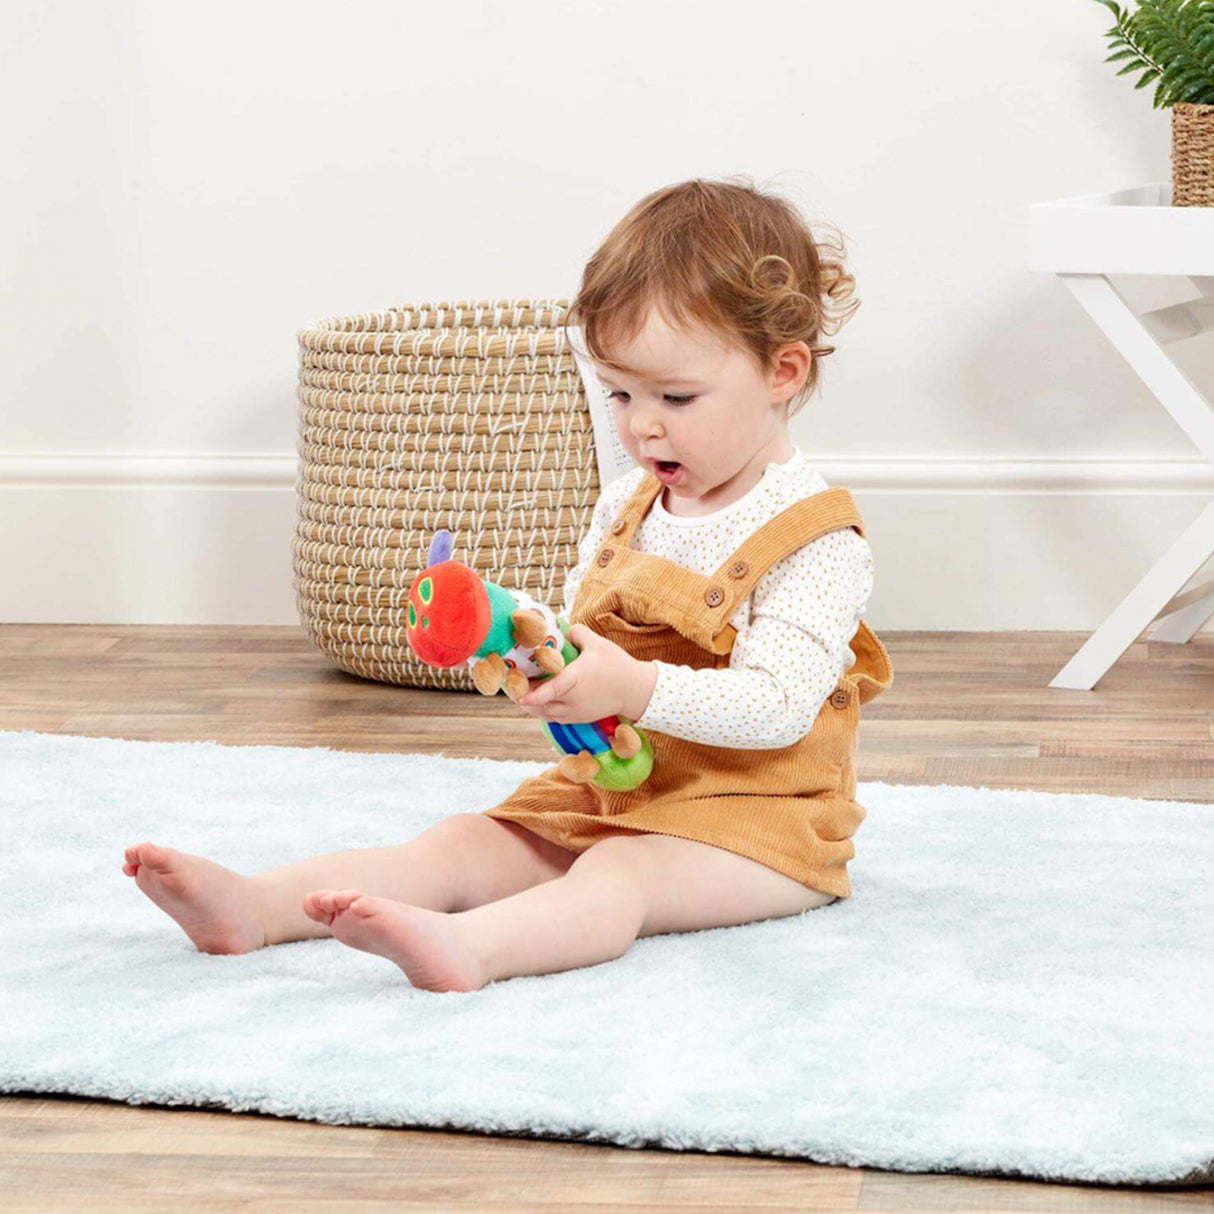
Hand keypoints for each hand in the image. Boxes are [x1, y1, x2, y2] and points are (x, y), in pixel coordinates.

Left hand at [516, 623, 656, 723]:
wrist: (635, 690)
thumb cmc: (617, 665)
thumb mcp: (598, 643)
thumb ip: (577, 633)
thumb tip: (562, 629)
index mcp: (576, 678)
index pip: (551, 690)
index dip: (532, 695)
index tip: (518, 695)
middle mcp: (573, 699)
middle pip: (542, 704)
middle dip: (525, 697)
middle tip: (514, 686)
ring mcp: (575, 711)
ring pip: (546, 714)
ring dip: (533, 706)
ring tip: (524, 694)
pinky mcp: (579, 718)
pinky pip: (555, 718)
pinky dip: (544, 711)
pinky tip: (540, 702)